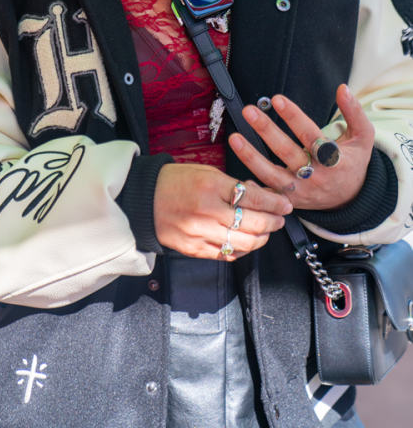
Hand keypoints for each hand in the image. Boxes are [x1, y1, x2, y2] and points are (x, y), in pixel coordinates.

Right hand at [153, 162, 291, 259]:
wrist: (142, 199)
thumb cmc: (174, 182)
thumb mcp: (205, 172)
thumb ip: (233, 185)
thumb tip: (261, 195)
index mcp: (210, 186)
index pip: (253, 198)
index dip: (274, 202)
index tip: (285, 204)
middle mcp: (206, 212)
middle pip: (253, 223)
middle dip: (273, 222)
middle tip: (280, 218)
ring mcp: (200, 234)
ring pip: (244, 243)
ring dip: (262, 238)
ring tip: (266, 231)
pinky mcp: (195, 250)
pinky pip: (227, 255)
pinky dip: (242, 249)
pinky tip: (247, 241)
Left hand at [228, 84, 373, 210]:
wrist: (351, 199)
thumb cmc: (352, 162)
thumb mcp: (363, 137)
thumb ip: (354, 112)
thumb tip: (342, 88)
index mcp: (334, 159)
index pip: (311, 135)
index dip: (294, 117)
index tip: (277, 99)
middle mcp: (316, 176)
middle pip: (287, 152)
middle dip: (266, 131)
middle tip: (249, 111)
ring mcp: (301, 190)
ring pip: (272, 174)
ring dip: (251, 157)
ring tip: (234, 137)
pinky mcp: (289, 200)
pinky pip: (268, 195)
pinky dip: (253, 188)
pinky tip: (236, 177)